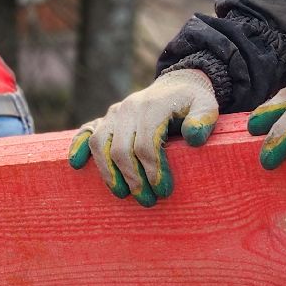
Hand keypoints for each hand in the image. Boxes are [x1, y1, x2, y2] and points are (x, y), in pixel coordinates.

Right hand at [68, 68, 218, 206]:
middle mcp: (128, 109)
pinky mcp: (106, 119)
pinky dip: (79, 147)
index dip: (153, 171)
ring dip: (109, 173)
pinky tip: (77, 165)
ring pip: (101, 145)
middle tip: (148, 201)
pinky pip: (86, 132)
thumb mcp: (207, 106)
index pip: (146, 145)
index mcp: (152, 107)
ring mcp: (114, 114)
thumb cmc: (193, 101)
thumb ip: (203, 120)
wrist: (177, 84)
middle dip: (133, 180)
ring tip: (122, 194)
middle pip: (121, 150)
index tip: (163, 191)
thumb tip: (193, 138)